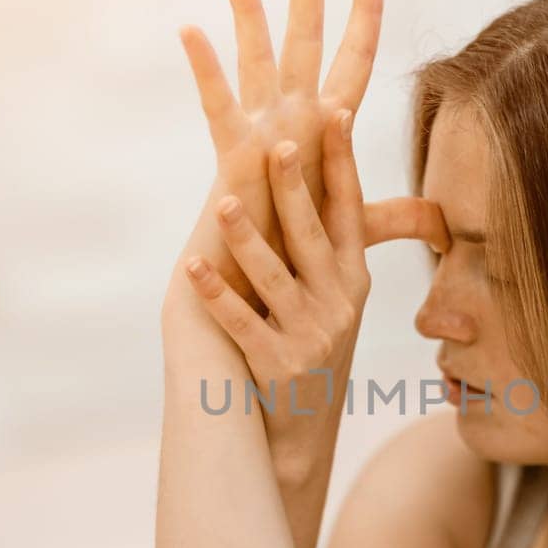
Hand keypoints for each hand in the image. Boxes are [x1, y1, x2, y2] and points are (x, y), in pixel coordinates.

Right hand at [175, 0, 382, 310]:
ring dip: (248, 10)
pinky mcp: (233, 157)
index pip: (352, 61)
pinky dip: (206, 69)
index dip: (364, 17)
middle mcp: (291, 121)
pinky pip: (219, 105)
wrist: (257, 300)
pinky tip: (189, 30)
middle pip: (303, 41)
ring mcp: (261, 133)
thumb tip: (442, 225)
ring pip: (257, 57)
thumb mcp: (354, 230)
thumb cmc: (298, 263)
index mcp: (323, 131)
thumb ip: (394, 218)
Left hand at [180, 101, 448, 474]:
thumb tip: (333, 178)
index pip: (349, 211)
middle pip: (313, 236)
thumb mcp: (340, 300)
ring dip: (248, 238)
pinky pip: (242, 321)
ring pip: (275, 277)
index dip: (342, 164)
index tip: (334, 116)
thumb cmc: (314, 348)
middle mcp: (339, 304)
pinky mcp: (277, 364)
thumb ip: (335, 247)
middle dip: (295, 188)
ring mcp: (310, 335)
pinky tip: (194, 267)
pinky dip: (217, 294)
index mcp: (353, 279)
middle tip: (276, 143)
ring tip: (223, 201)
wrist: (303, 431)